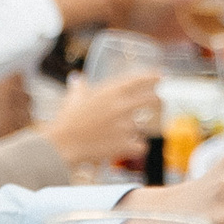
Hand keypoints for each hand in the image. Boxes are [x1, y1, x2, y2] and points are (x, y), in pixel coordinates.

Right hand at [46, 65, 161, 171]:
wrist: (63, 145)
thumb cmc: (67, 120)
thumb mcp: (74, 99)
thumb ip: (80, 88)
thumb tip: (78, 79)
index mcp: (111, 92)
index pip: (138, 79)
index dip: (152, 76)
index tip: (160, 75)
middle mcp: (122, 106)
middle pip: (151, 100)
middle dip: (157, 101)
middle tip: (158, 103)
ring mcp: (125, 126)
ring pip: (144, 126)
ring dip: (137, 129)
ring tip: (122, 133)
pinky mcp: (125, 145)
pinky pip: (141, 146)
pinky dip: (136, 148)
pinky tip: (129, 147)